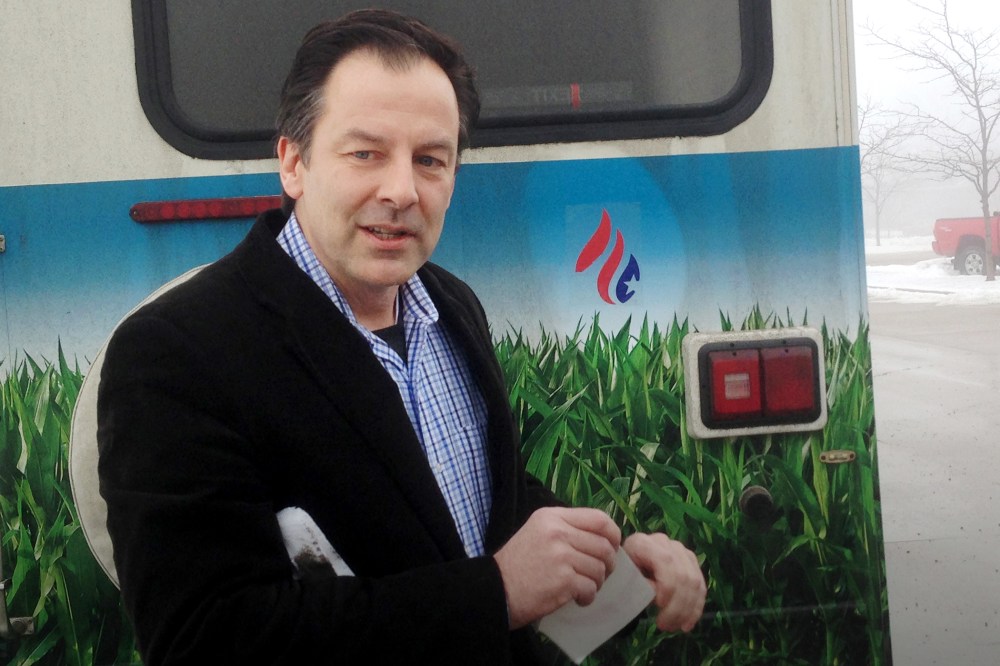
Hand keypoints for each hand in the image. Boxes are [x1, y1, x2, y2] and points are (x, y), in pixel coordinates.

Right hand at [493, 507, 620, 628]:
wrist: (495, 590)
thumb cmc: (518, 563)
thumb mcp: (538, 532)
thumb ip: (566, 528)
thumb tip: (604, 538)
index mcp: (553, 516)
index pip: (599, 519)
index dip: (613, 535)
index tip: (612, 548)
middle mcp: (558, 532)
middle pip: (604, 546)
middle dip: (607, 564)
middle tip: (597, 574)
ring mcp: (561, 556)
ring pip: (600, 568)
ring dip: (596, 582)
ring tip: (582, 587)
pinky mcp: (563, 580)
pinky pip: (591, 587)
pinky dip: (588, 597)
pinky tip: (577, 598)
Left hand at [623, 533, 705, 632]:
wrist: (628, 564)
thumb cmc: (622, 572)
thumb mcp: (622, 577)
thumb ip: (638, 582)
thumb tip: (656, 592)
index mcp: (643, 542)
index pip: (665, 562)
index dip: (668, 586)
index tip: (659, 606)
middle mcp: (665, 543)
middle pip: (682, 574)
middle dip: (677, 605)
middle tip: (664, 626)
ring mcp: (680, 551)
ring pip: (694, 582)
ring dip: (687, 610)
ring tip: (674, 627)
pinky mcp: (691, 562)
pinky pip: (700, 586)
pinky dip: (695, 608)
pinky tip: (687, 625)